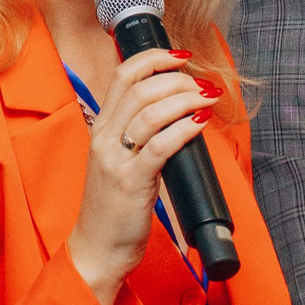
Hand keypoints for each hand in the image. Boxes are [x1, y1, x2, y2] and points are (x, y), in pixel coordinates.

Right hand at [66, 46, 218, 304]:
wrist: (97, 247)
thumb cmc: (113, 207)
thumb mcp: (119, 161)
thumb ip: (138, 135)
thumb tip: (177, 112)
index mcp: (101, 128)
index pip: (123, 76)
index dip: (153, 58)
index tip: (180, 56)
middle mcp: (104, 137)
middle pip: (140, 87)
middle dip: (177, 78)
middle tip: (201, 84)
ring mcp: (115, 159)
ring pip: (151, 112)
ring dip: (185, 98)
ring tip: (207, 98)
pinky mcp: (131, 182)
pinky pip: (159, 145)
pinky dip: (183, 129)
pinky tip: (199, 122)